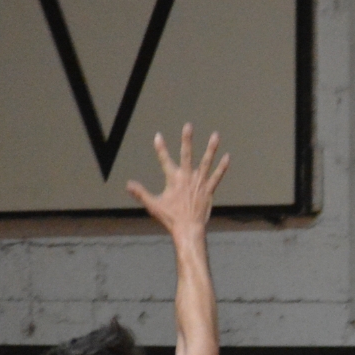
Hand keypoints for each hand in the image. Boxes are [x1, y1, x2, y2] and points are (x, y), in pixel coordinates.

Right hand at [125, 123, 229, 240]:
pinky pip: (217, 176)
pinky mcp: (209, 190)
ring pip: (206, 162)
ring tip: (215, 135)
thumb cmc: (171, 218)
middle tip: (188, 125)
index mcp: (173, 179)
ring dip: (211, 148)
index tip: (158, 136)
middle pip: (187, 154)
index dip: (160, 148)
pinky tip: (227, 157)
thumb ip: (140, 193)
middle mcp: (187, 177)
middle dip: (186, 139)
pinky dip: (222, 167)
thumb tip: (127, 184)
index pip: (164, 159)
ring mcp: (200, 183)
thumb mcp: (153, 205)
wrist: (188, 229)